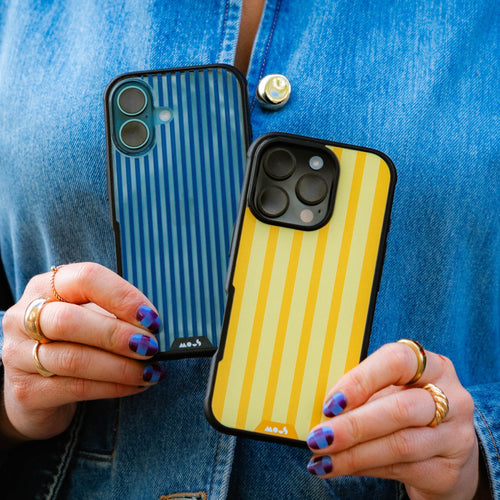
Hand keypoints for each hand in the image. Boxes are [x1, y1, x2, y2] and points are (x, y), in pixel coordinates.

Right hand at [1, 263, 164, 442]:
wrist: (34, 388)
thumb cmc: (72, 341)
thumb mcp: (89, 317)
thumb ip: (115, 315)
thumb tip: (154, 326)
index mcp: (45, 286)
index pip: (86, 278)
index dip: (122, 296)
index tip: (151, 317)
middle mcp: (23, 317)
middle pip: (70, 321)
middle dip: (117, 335)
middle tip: (151, 347)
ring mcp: (18, 355)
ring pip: (74, 359)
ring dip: (121, 366)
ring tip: (150, 370)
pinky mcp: (26, 391)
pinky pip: (77, 388)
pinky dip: (114, 387)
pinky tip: (137, 385)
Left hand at [306, 342, 478, 499]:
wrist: (447, 454)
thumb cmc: (406, 410)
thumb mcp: (390, 391)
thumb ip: (363, 393)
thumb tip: (321, 408)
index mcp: (431, 366)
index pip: (397, 361)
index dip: (361, 380)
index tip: (330, 402)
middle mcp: (451, 398)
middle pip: (400, 409)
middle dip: (352, 425)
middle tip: (318, 438)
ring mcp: (455, 436)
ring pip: (400, 445)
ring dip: (353, 454)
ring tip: (323, 458)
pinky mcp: (448, 471)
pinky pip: (401, 470)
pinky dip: (364, 468)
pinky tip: (342, 468)